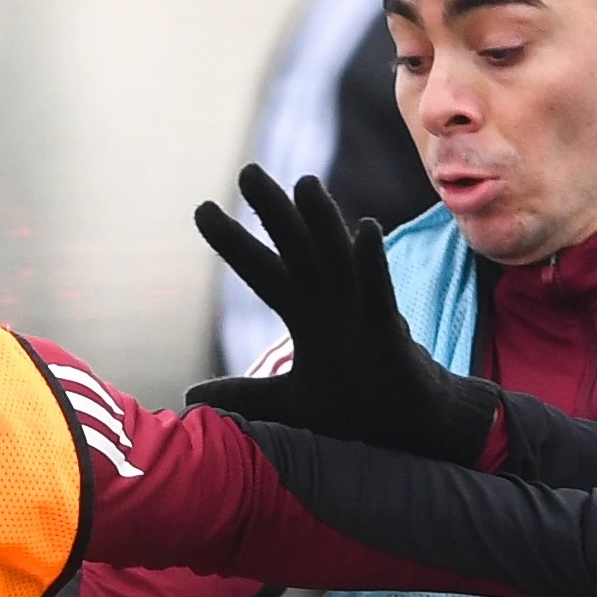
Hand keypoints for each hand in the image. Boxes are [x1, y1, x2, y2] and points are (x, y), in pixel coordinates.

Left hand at [186, 168, 499, 464]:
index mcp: (305, 315)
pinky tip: (366, 229)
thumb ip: (244, 393)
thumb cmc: (353, 407)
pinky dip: (373, 262)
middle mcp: (330, 303)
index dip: (234, 242)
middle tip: (247, 171)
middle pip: (296, 248)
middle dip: (273, 211)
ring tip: (305, 183)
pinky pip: (379, 291)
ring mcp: (360, 312)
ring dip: (323, 222)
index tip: (201, 209)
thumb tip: (190, 396)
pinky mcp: (388, 331)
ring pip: (337, 259)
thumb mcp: (288, 403)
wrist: (407, 425)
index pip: (262, 271)